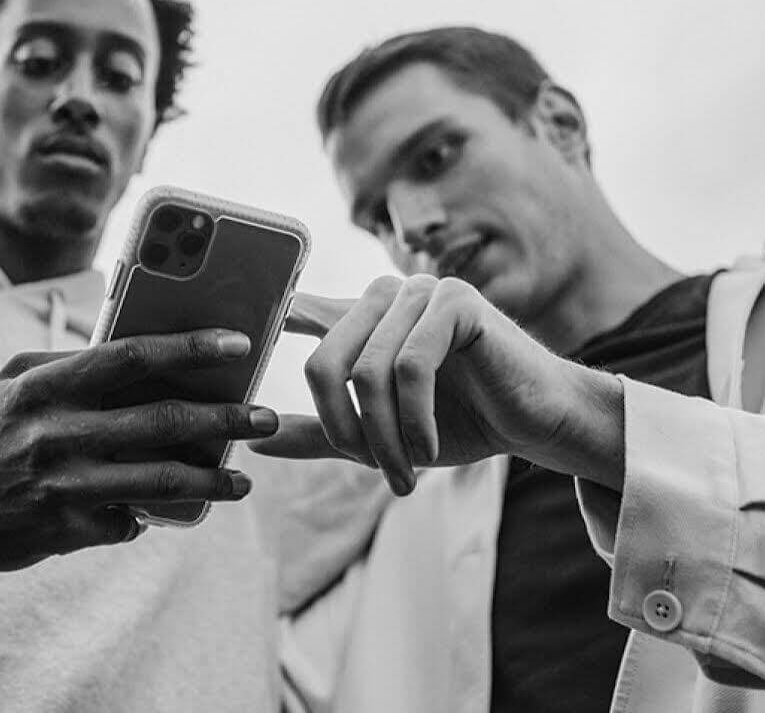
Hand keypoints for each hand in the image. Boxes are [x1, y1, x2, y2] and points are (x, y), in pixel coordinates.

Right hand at [0, 329, 277, 579]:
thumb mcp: (16, 384)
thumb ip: (74, 364)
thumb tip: (147, 349)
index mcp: (43, 385)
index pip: (128, 356)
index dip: (188, 348)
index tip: (238, 345)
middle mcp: (54, 433)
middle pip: (160, 421)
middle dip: (224, 419)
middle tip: (266, 418)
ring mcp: (61, 485)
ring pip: (158, 481)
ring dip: (210, 480)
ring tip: (241, 482)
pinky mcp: (65, 530)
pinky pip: (129, 520)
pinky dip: (149, 514)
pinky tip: (163, 510)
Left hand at [252, 276, 624, 495]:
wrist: (538, 420)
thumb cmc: (461, 420)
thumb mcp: (381, 433)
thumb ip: (321, 433)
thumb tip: (254, 441)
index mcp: (361, 317)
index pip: (297, 312)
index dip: (263, 322)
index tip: (226, 339)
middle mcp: (385, 295)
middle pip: (324, 361)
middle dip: (343, 429)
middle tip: (369, 469)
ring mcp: (421, 292)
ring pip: (368, 372)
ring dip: (382, 436)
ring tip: (404, 471)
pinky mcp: (458, 303)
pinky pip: (410, 366)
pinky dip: (414, 419)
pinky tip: (427, 448)